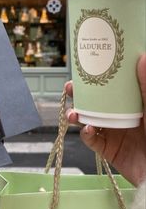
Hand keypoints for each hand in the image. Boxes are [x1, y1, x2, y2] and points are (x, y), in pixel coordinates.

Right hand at [65, 54, 145, 186]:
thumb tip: (142, 58)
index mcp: (128, 105)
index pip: (108, 89)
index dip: (94, 79)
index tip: (84, 69)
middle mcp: (117, 117)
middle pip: (92, 104)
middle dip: (78, 96)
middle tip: (70, 89)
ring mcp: (112, 134)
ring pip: (87, 121)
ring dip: (76, 116)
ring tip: (73, 114)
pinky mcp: (108, 150)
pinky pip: (92, 141)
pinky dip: (86, 135)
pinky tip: (88, 130)